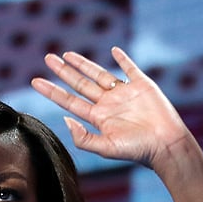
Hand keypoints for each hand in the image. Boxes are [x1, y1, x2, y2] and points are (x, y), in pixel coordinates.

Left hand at [31, 47, 196, 169]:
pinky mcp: (143, 85)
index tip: (35, 81)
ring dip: (83, 63)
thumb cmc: (138, 151)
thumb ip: (83, 137)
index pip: (69, 101)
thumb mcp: (106, 148)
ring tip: (67, 54)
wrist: (167, 145)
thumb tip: (65, 120)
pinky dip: (123, 58)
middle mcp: (108, 104)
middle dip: (63, 71)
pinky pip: (130, 68)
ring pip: (99, 74)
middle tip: (47, 58)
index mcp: (98, 118)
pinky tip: (114, 50)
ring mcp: (125, 94)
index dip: (52, 91)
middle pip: (80, 84)